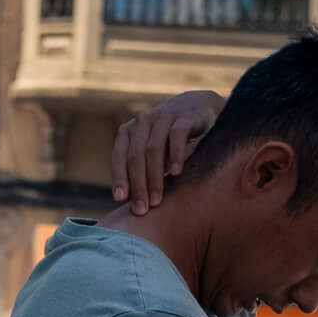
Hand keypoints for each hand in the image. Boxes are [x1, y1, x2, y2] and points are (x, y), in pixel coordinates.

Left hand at [112, 90, 224, 214]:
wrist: (198, 107)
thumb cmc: (169, 138)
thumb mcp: (150, 150)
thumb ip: (138, 169)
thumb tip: (127, 202)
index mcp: (129, 131)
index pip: (119, 156)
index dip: (119, 178)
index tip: (120, 200)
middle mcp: (142, 121)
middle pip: (136, 156)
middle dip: (138, 185)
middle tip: (142, 209)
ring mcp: (163, 117)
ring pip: (154, 149)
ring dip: (154, 177)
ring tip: (157, 199)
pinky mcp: (184, 116)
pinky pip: (177, 136)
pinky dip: (175, 155)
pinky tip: (176, 173)